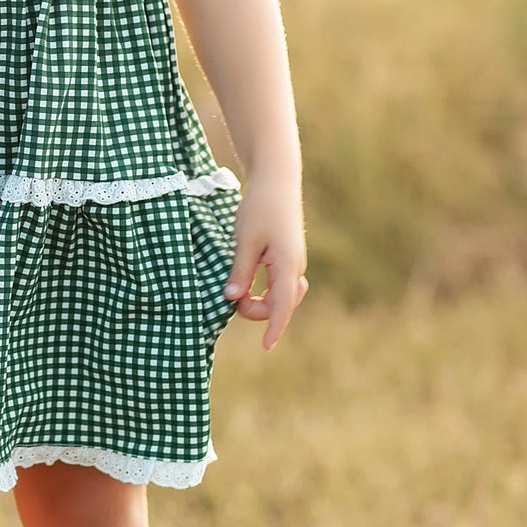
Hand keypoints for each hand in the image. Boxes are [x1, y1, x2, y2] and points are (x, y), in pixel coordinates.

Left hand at [223, 175, 307, 350]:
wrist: (276, 179)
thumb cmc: (259, 206)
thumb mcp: (244, 240)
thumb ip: (240, 271)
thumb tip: (232, 298)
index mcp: (287, 265)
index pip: (282, 306)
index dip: (274, 328)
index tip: (266, 347)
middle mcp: (295, 267)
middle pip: (281, 305)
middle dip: (257, 310)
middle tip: (231, 297)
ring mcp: (293, 261)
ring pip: (280, 295)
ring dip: (261, 301)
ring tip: (237, 291)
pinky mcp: (287, 255)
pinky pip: (279, 283)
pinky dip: (265, 290)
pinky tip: (250, 285)